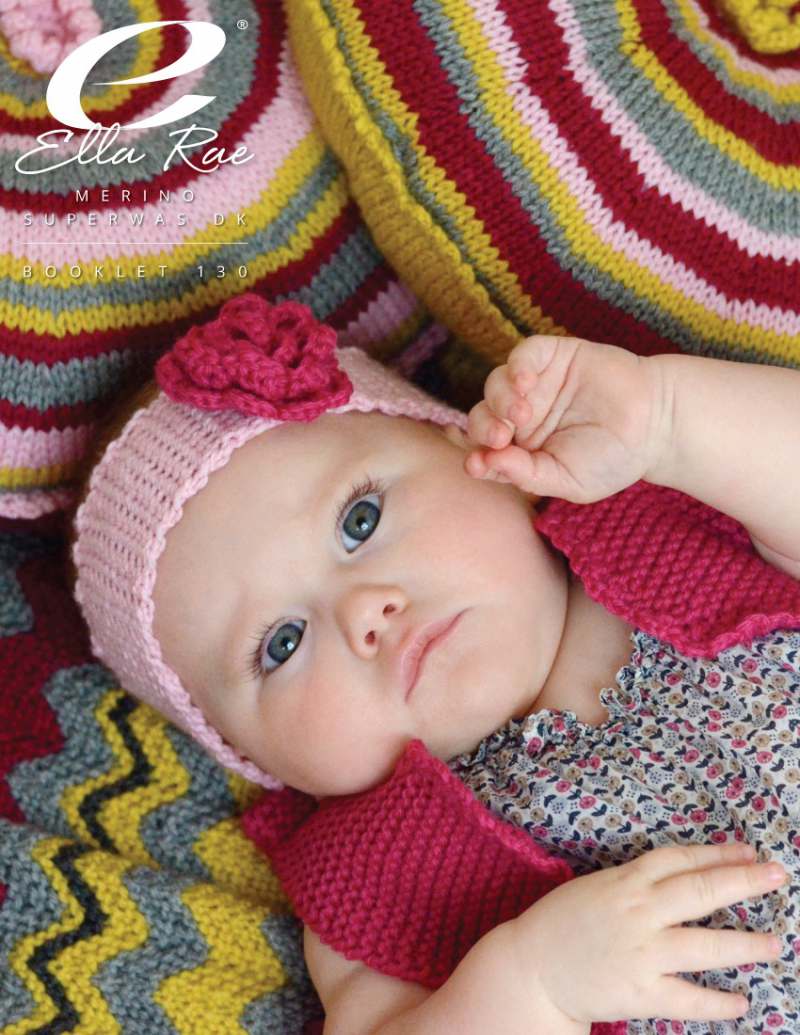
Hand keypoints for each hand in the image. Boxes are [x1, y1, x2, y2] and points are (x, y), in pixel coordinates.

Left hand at [465, 335, 672, 502]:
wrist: (657, 425)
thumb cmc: (612, 459)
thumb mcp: (568, 481)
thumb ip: (527, 475)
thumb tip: (486, 464)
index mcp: (520, 449)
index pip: (484, 451)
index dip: (475, 456)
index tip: (476, 465)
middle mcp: (521, 416)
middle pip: (482, 417)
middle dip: (485, 428)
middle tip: (500, 439)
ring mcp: (535, 385)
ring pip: (496, 385)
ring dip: (500, 400)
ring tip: (522, 414)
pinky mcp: (552, 357)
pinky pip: (524, 355)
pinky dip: (517, 366)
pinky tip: (525, 382)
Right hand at [508, 841, 784, 1025]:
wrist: (531, 967)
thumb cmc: (561, 923)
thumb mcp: (597, 886)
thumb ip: (635, 882)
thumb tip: (680, 877)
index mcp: (626, 881)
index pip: (680, 859)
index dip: (717, 852)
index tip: (748, 850)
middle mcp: (639, 912)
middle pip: (701, 891)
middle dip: (744, 881)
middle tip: (778, 874)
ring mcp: (642, 952)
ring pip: (704, 946)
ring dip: (744, 944)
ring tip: (775, 943)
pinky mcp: (640, 992)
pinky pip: (688, 999)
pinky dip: (718, 1002)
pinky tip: (741, 1002)